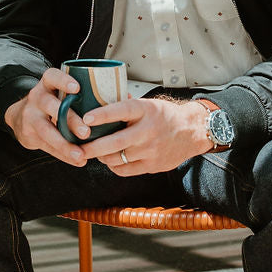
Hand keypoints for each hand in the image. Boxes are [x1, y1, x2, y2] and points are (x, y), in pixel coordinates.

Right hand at [3, 68, 88, 165]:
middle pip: (51, 106)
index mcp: (47, 84)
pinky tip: (77, 160)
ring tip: (80, 155)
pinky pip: (47, 146)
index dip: (63, 81)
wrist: (20, 118)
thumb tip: (116, 105)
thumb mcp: (58, 94)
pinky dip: (63, 155)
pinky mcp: (29, 134)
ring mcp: (30, 116)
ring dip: (65, 144)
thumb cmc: (51, 104)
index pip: (52, 77)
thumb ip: (79, 98)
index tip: (77, 88)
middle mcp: (37, 98)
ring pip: (46, 131)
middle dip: (70, 120)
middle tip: (86, 133)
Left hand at [80, 95, 212, 176]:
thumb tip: (100, 100)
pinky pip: (126, 170)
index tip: (86, 117)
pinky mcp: (152, 165)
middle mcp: (148, 131)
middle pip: (115, 142)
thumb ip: (126, 106)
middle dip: (93, 146)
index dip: (103, 115)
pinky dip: (114, 166)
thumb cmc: (166, 116)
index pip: (122, 111)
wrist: (192, 132)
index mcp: (146, 110)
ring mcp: (151, 150)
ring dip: (101, 157)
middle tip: (79, 147)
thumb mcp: (148, 104)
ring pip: (118, 158)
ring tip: (93, 153)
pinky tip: (109, 160)